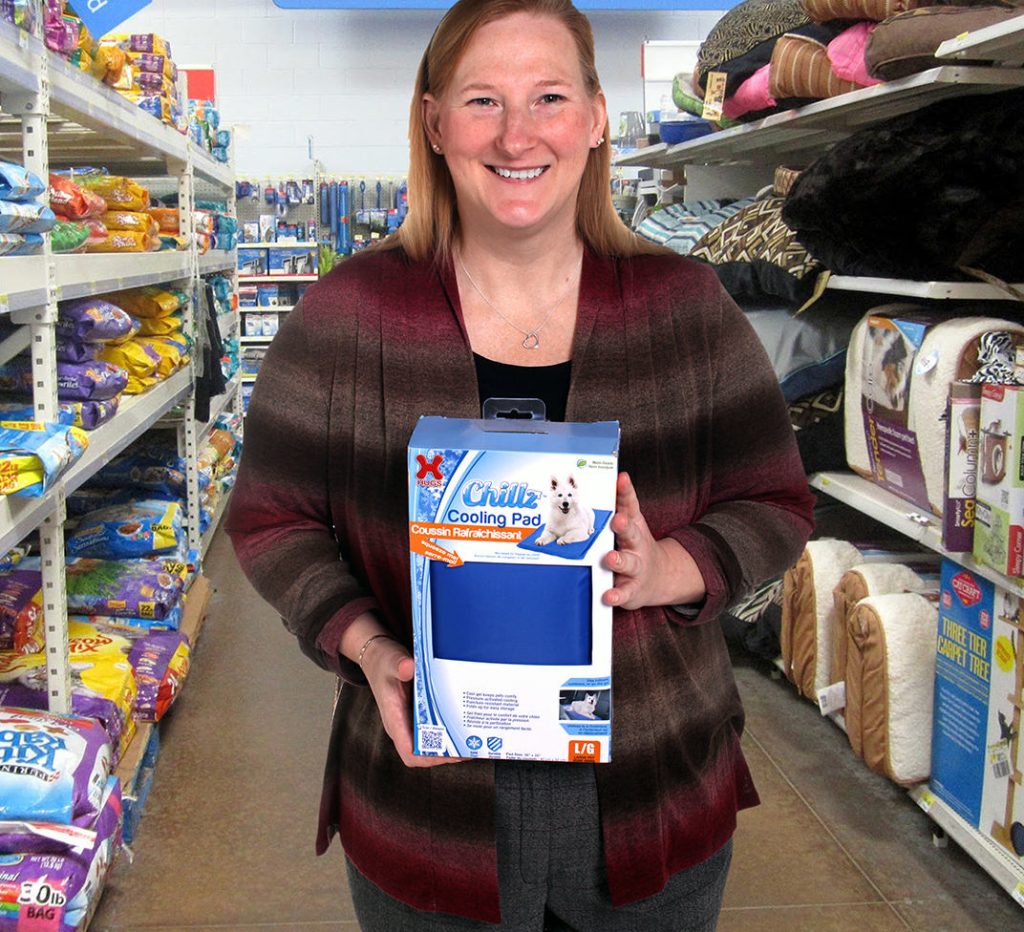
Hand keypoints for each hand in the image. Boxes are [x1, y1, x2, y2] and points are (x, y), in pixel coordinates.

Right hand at [359, 635, 463, 768]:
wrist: (377, 655)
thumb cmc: (382, 661)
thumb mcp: (390, 661)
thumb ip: (399, 665)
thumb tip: (409, 667)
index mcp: (394, 720)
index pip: (410, 753)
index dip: (430, 758)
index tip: (452, 752)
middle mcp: (404, 725)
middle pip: (426, 753)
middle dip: (450, 752)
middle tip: (472, 743)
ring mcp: (412, 720)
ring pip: (433, 741)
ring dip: (452, 742)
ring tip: (474, 734)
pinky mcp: (419, 712)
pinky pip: (435, 726)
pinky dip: (450, 727)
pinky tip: (464, 719)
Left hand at [602, 472, 705, 609]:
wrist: (659, 577)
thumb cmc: (636, 545)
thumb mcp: (632, 522)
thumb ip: (622, 502)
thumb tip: (616, 476)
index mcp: (633, 526)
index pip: (631, 506)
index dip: (626, 492)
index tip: (621, 479)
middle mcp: (636, 545)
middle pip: (631, 533)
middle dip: (624, 526)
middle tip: (617, 520)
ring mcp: (636, 567)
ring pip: (628, 563)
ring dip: (619, 560)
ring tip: (611, 558)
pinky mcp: (631, 589)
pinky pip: (624, 592)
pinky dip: (616, 595)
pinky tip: (608, 596)